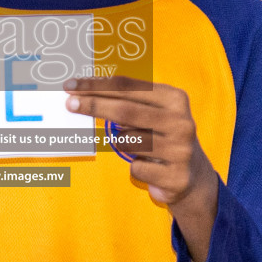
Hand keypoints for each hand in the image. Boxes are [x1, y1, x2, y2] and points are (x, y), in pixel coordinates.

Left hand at [63, 75, 220, 261]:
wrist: (193, 175)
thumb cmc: (163, 136)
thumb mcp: (153, 112)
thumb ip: (127, 101)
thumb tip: (84, 94)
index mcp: (175, 99)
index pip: (129, 86)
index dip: (97, 85)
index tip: (72, 85)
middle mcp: (180, 122)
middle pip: (125, 110)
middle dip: (94, 105)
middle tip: (69, 104)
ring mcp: (180, 150)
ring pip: (128, 142)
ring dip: (123, 144)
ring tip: (138, 146)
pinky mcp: (176, 177)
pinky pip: (136, 169)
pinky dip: (135, 167)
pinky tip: (149, 167)